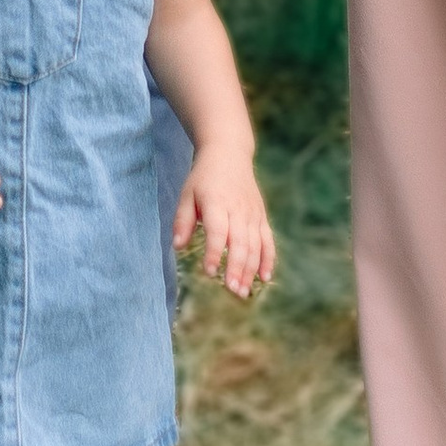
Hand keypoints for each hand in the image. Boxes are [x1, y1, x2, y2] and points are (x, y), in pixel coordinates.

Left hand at [173, 142, 274, 300]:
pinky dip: (268, 260)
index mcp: (217, 203)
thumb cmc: (203, 178)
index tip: (209, 272)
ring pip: (255, 245)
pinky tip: (264, 278)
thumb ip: (182, 220)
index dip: (215, 252)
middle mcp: (238, 209)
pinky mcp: (261, 217)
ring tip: (242, 291)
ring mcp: (253, 214)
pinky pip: (268, 241)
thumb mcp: (187, 194)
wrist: (229, 154)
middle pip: (240, 242)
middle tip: (231, 291)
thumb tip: (177, 247)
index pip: (218, 231)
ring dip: (250, 270)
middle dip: (236, 268)